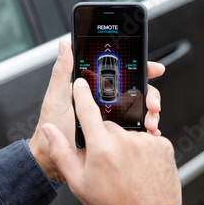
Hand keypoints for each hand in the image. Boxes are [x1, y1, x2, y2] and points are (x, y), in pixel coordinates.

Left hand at [29, 41, 164, 182]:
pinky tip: (149, 133)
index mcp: (93, 89)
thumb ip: (62, 71)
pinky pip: (135, 130)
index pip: (121, 73)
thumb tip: (64, 46)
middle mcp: (104, 101)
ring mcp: (112, 119)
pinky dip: (146, 131)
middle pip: (136, 90)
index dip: (140, 68)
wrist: (50, 159)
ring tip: (150, 121)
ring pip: (139, 110)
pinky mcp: (115, 136)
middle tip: (152, 103)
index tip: (153, 68)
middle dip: (150, 94)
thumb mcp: (56, 97)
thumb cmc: (52, 127)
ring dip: (150, 113)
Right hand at [42, 78, 181, 204]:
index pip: (87, 109)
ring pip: (128, 132)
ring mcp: (146, 141)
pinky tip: (139, 168)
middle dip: (104, 138)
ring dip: (124, 144)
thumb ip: (62, 152)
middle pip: (109, 125)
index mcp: (101, 147)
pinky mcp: (163, 145)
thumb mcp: (79, 183)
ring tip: (125, 169)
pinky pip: (147, 138)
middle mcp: (125, 140)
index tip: (79, 83)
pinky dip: (142, 149)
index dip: (81, 93)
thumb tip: (50, 131)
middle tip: (106, 162)